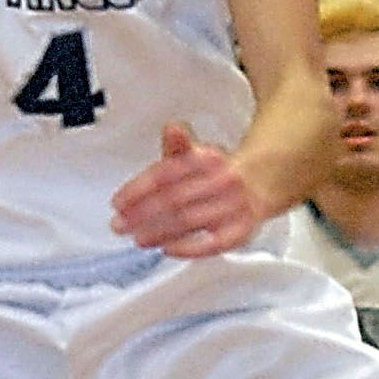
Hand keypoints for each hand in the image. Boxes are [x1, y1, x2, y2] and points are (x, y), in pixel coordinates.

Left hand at [110, 123, 257, 255]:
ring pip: (189, 221)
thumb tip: (171, 128)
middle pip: (174, 199)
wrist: (261, 184)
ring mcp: (233, 206)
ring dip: (159, 232)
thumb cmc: (218, 172)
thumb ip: (177, 147)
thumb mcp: (197, 155)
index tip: (117, 203)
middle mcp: (222, 181)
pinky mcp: (240, 231)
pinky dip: (189, 248)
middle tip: (119, 225)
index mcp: (207, 159)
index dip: (138, 189)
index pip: (166, 174)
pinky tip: (167, 250)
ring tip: (137, 239)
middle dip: (142, 214)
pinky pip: (213, 244)